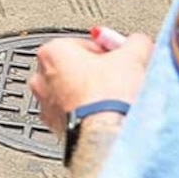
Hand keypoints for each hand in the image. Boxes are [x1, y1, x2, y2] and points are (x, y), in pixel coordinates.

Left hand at [31, 28, 151, 138]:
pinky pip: (74, 112)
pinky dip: (87, 113)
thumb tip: (137, 42)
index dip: (109, 52)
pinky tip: (104, 115)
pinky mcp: (55, 126)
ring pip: (74, 92)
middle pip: (77, 67)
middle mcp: (41, 78)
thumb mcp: (132, 57)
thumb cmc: (109, 97)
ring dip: (92, 94)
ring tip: (113, 99)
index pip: (86, 44)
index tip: (121, 60)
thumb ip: (134, 42)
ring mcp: (45, 104)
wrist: (107, 135)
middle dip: (99, 72)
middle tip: (119, 79)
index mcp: (52, 52)